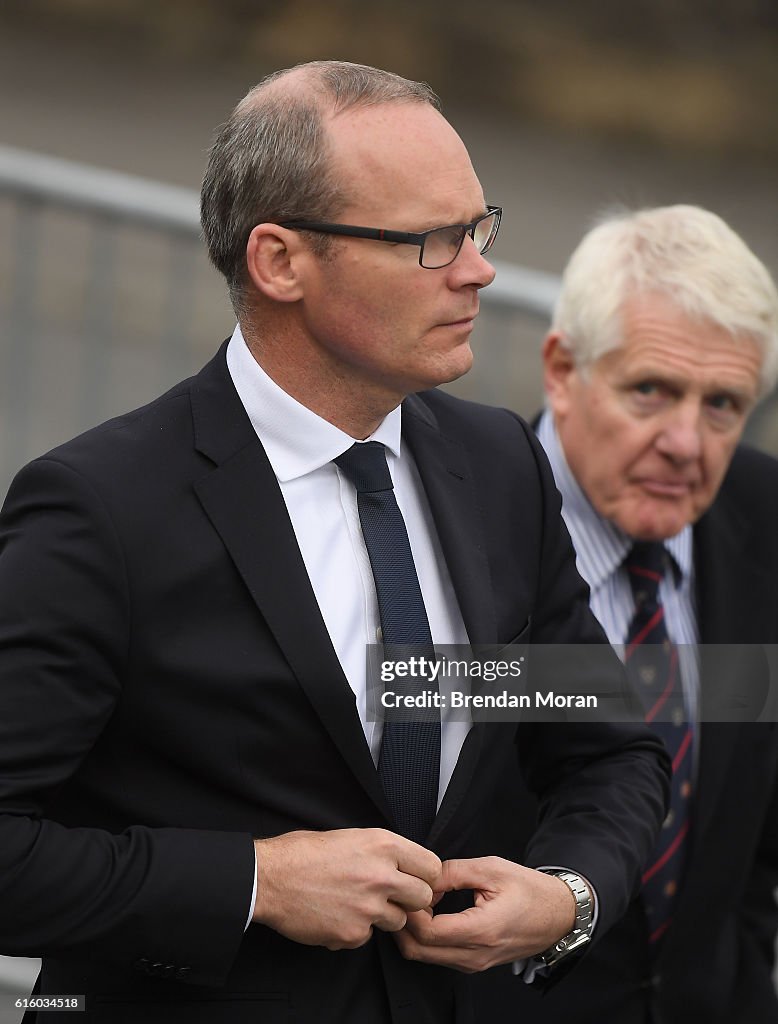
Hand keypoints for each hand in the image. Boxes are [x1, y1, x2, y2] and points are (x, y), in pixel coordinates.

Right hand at [252, 828, 441, 949]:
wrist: (269, 879)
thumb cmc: (302, 854)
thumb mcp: (350, 836)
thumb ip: (382, 852)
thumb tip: (404, 866)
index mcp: (383, 845)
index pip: (432, 866)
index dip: (425, 876)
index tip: (418, 880)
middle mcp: (382, 875)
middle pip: (423, 897)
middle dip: (410, 899)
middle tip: (391, 896)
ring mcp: (369, 907)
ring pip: (398, 920)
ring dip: (383, 916)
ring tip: (356, 903)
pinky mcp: (354, 933)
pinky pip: (368, 936)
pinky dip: (356, 930)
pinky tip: (337, 915)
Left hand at [395, 857, 575, 972]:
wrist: (558, 915)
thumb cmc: (530, 891)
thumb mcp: (491, 869)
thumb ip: (452, 872)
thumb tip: (425, 880)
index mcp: (481, 930)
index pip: (427, 932)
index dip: (410, 911)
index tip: (410, 890)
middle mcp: (475, 955)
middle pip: (418, 951)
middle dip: (404, 924)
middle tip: (405, 897)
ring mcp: (475, 964)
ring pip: (425, 957)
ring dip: (413, 932)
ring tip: (418, 903)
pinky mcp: (475, 964)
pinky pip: (439, 957)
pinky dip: (426, 939)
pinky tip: (430, 915)